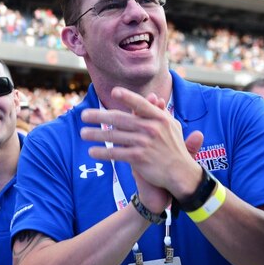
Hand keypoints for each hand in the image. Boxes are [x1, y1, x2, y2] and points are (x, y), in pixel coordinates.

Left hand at [80, 87, 202, 198]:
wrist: (180, 173)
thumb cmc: (174, 147)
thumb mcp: (171, 126)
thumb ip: (159, 112)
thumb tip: (152, 96)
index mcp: (159, 118)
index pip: (141, 104)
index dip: (128, 97)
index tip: (114, 91)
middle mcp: (152, 128)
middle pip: (120, 119)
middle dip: (99, 116)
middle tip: (84, 115)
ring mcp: (145, 143)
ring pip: (114, 137)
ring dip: (96, 135)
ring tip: (83, 133)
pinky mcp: (139, 158)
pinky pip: (116, 154)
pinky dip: (103, 153)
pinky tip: (92, 152)